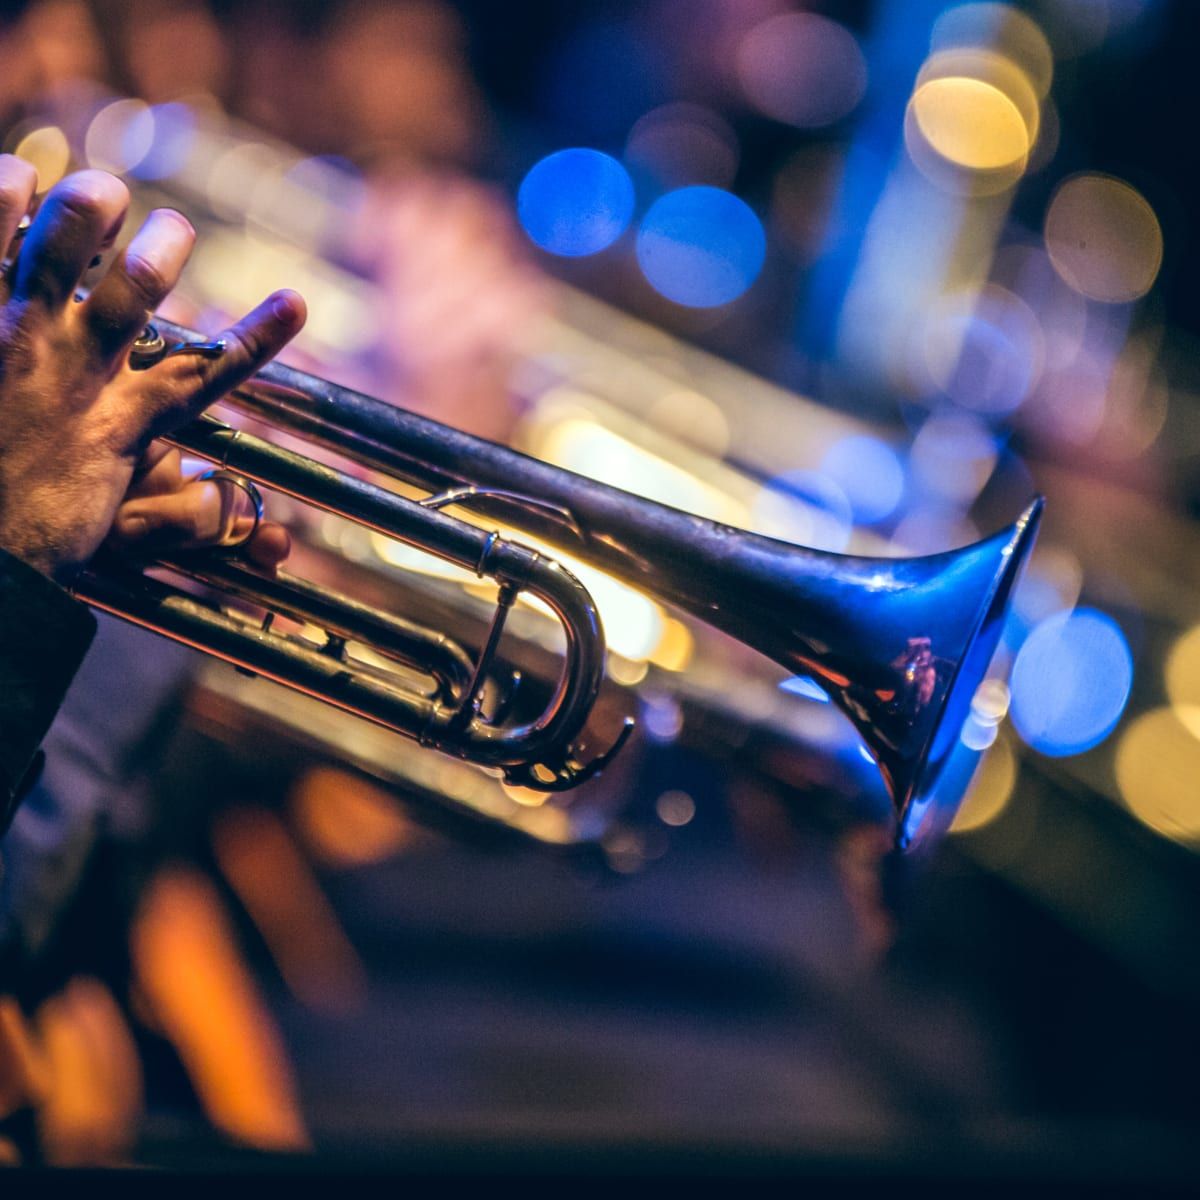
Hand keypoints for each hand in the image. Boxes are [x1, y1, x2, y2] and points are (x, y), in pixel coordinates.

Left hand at [0, 158, 305, 582]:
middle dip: (165, 245)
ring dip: (91, 206)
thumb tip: (276, 540)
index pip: (207, 369)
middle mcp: (78, 370)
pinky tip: (18, 177)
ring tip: (105, 194)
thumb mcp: (120, 531)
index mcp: (123, 423)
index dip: (256, 334)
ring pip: (65, 244)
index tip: (295, 302)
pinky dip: (4, 202)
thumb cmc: (32, 536)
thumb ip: (190, 517)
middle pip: (140, 283)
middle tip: (173, 231)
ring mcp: (17, 339)